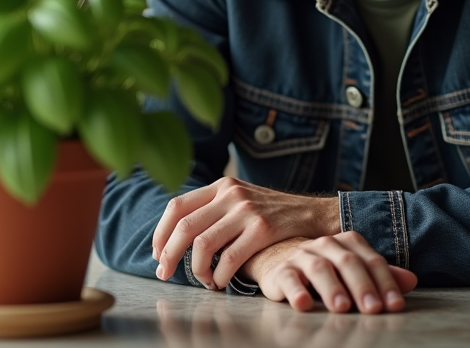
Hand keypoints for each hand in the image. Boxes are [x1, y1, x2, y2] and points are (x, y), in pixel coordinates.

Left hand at [152, 177, 339, 288]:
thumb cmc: (271, 212)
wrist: (312, 213)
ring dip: (195, 270)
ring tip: (202, 281)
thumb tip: (176, 235)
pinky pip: (229, 259)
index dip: (161, 233)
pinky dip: (219, 276)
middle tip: (164, 274)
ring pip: (203, 245)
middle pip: (185, 227)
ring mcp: (247, 211)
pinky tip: (220, 282)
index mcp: (221, 186)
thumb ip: (214, 208)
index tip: (157, 254)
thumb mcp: (241, 198)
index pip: (177, 206)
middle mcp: (231, 194)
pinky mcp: (263, 229)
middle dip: (168, 255)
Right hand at [246, 232, 417, 313]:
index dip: (385, 283)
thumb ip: (380, 276)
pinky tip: (303, 304)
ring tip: (342, 307)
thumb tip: (411, 281)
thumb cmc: (325, 269)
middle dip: (363, 286)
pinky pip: (288, 279)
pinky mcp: (281, 271)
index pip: (371, 261)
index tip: (395, 305)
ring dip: (332, 288)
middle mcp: (326, 245)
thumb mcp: (354, 272)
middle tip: (373, 308)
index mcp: (348, 243)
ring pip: (320, 268)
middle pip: (348, 262)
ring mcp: (303, 256)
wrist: (279, 259)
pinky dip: (296, 291)